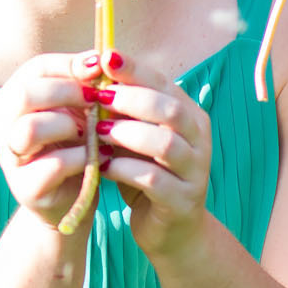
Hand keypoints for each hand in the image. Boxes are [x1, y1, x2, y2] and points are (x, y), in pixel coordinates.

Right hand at [0, 52, 105, 230]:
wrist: (73, 201)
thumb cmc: (75, 148)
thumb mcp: (78, 112)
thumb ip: (85, 85)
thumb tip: (105, 58)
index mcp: (13, 101)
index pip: (35, 68)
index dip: (68, 64)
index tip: (98, 68)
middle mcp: (3, 127)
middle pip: (25, 95)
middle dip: (67, 92)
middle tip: (97, 99)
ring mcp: (11, 159)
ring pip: (30, 129)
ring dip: (69, 126)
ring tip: (93, 132)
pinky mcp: (26, 189)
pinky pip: (54, 165)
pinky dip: (83, 158)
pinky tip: (101, 158)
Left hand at [94, 54, 212, 260]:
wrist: (170, 230)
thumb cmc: (147, 173)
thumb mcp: (135, 138)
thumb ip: (122, 112)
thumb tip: (88, 75)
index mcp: (189, 116)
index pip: (163, 83)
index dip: (134, 69)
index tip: (103, 58)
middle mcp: (199, 140)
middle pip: (169, 110)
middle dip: (130, 99)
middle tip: (96, 97)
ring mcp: (195, 171)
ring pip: (164, 144)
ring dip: (127, 134)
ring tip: (97, 132)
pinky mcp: (182, 201)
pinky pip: (154, 180)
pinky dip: (125, 169)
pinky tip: (101, 165)